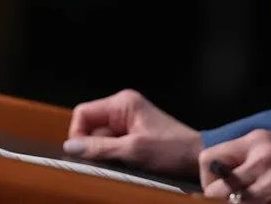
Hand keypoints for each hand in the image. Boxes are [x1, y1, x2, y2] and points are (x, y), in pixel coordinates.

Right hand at [63, 89, 203, 175]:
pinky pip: (113, 147)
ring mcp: (128, 124)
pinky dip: (115, 159)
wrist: (199, 159)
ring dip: (107, 155)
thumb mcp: (134, 151)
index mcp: (122, 103)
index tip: (84, 155)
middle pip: (91, 128)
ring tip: (125, 165)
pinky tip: (129, 166)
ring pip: (101, 140)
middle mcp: (123, 110)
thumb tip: (71, 147)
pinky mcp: (133, 138)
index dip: (78, 134)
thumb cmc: (173, 150)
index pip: (83, 113)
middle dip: (95, 148)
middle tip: (110, 163)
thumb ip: (100, 148)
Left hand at [199, 129, 270, 202]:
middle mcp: (267, 156)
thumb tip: (202, 193)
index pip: (207, 160)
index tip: (222, 190)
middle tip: (239, 200)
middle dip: (222, 201)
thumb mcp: (262, 159)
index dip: (209, 182)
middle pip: (216, 190)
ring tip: (257, 201)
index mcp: (256, 140)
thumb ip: (233, 167)